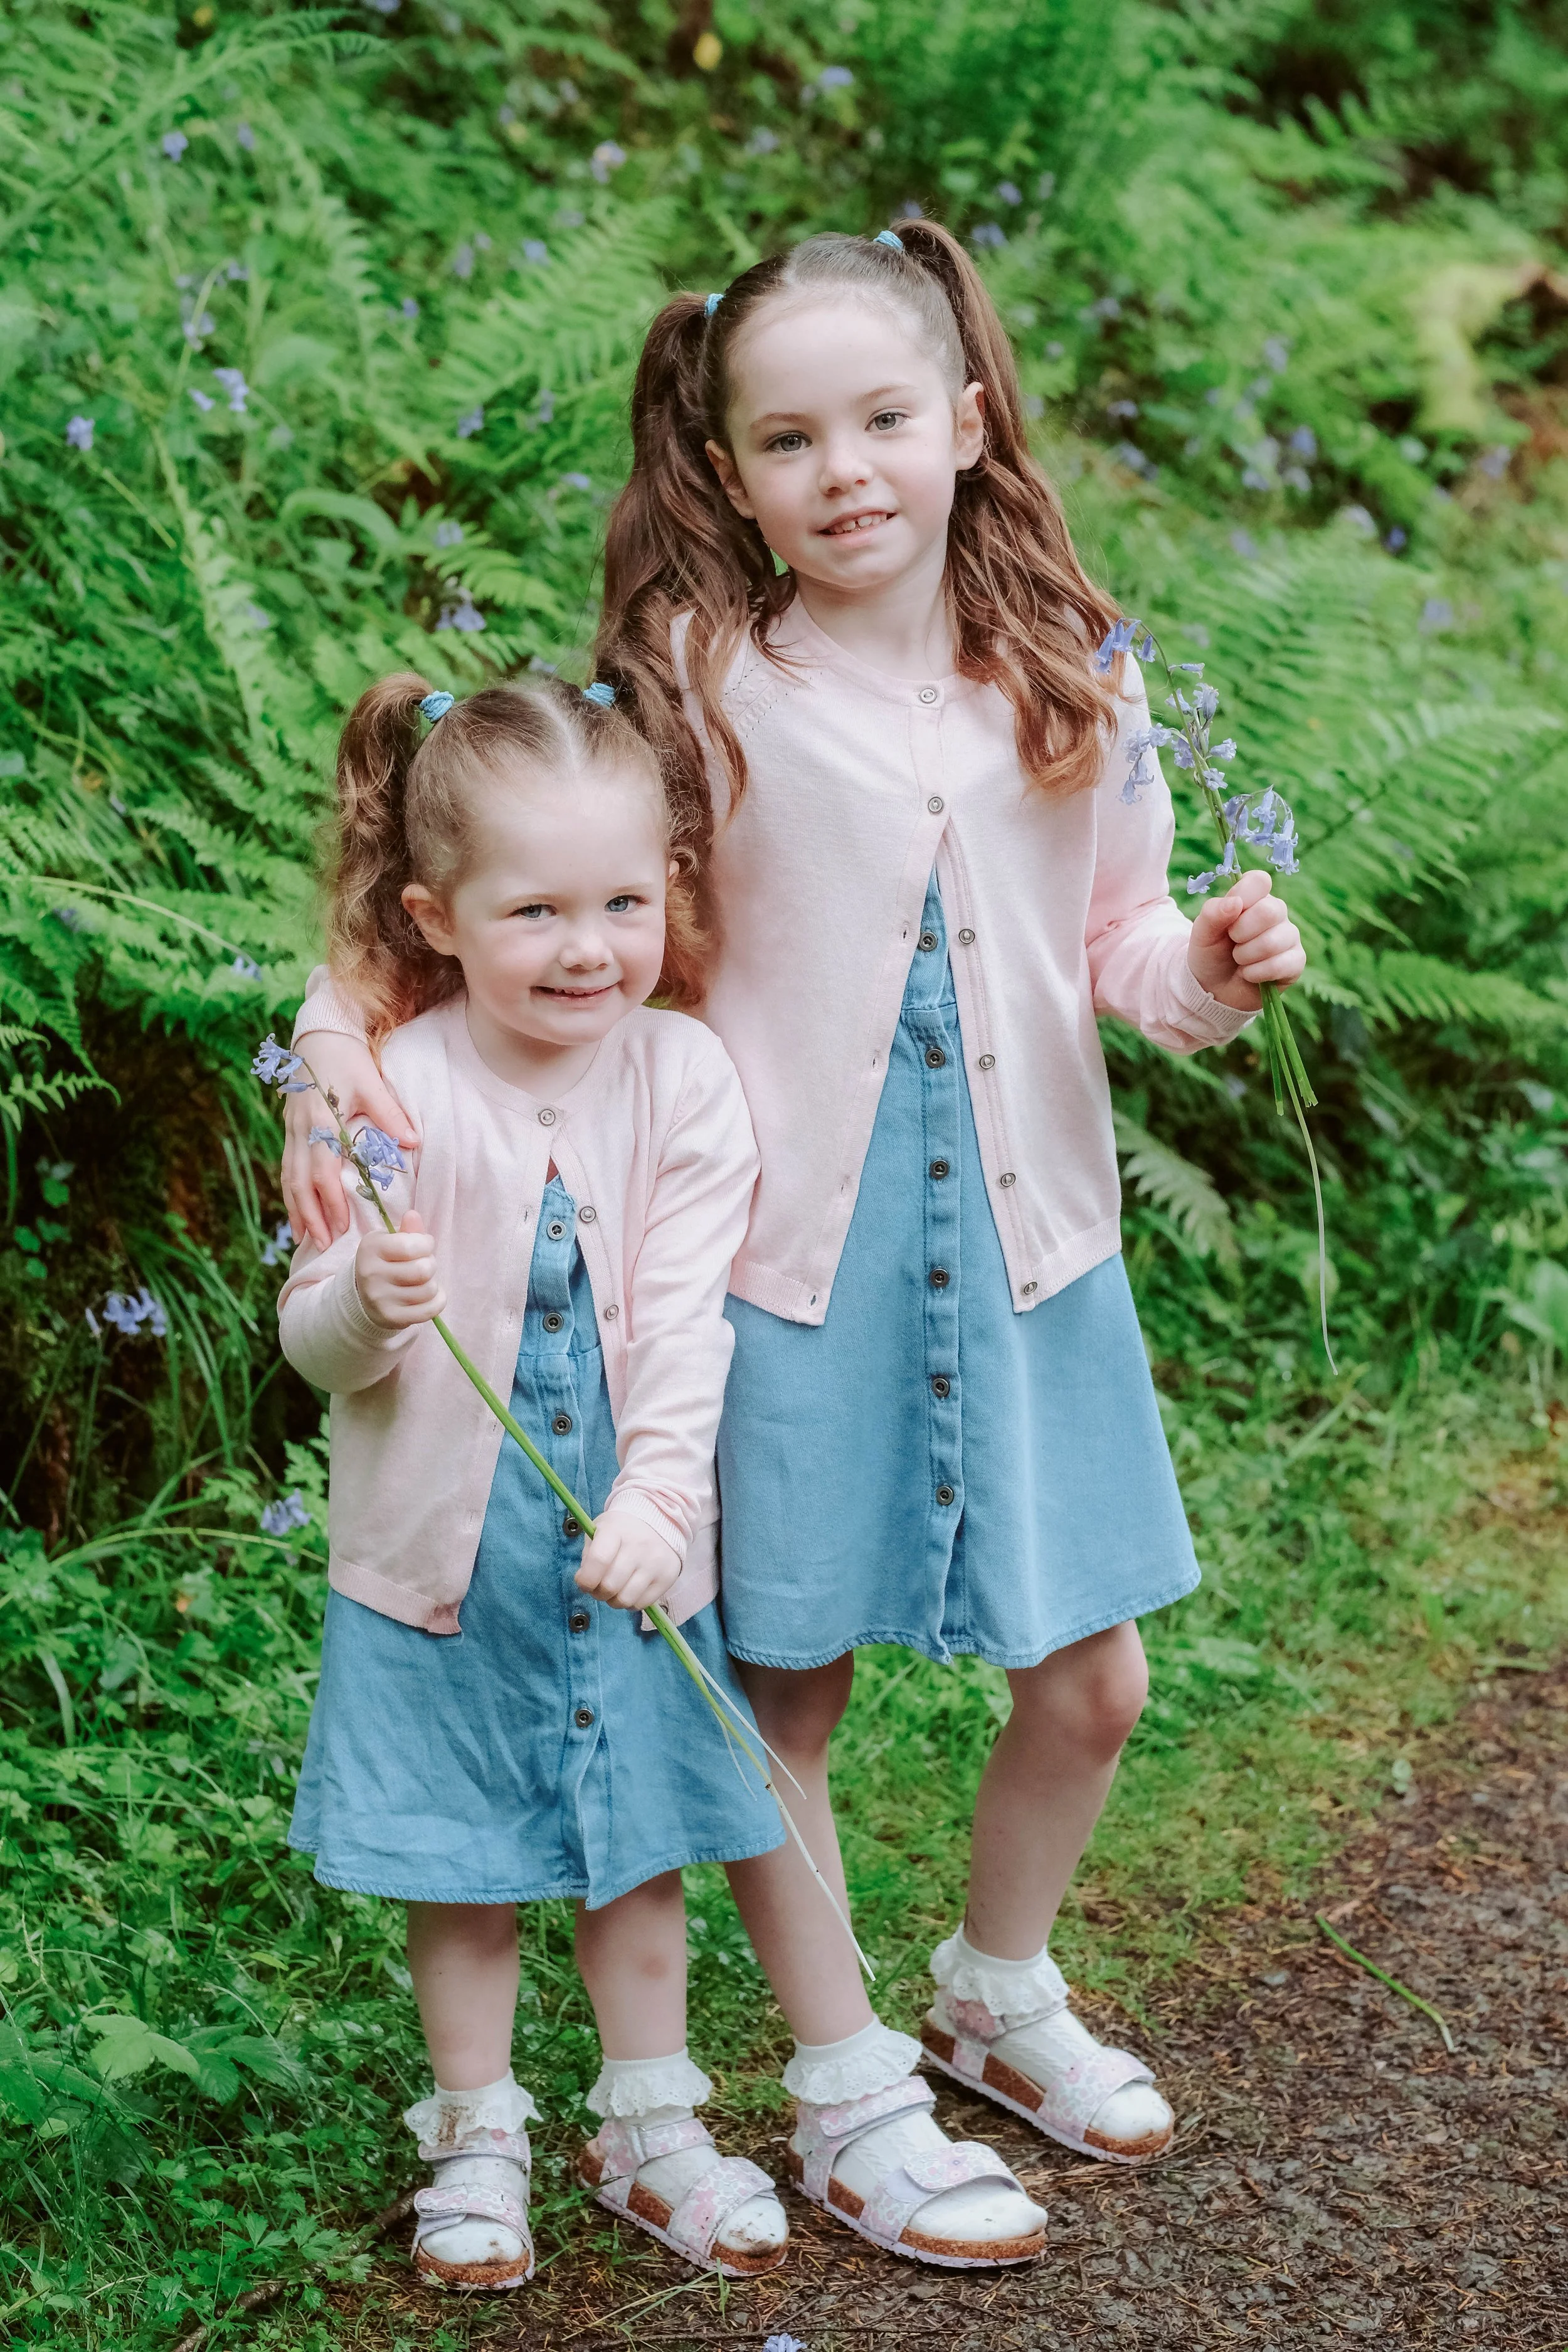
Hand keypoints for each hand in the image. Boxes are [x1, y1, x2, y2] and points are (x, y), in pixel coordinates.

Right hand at [282, 1032, 414, 1250]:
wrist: (318, 1035)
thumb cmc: (347, 1058)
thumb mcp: (371, 1083)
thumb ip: (390, 1115)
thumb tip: (412, 1143)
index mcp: (321, 1121)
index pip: (323, 1171)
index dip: (330, 1202)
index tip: (342, 1227)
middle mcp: (301, 1130)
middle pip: (300, 1182)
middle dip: (310, 1215)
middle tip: (322, 1244)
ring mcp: (292, 1130)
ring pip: (289, 1177)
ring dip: (296, 1208)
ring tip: (304, 1236)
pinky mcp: (290, 1128)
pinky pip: (288, 1166)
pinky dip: (291, 1191)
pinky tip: (297, 1208)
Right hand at [354, 1211, 444, 1330]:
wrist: (363, 1297)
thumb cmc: (384, 1263)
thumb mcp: (389, 1241)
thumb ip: (406, 1230)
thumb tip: (413, 1216)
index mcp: (371, 1248)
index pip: (411, 1245)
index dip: (426, 1244)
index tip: (423, 1246)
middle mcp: (371, 1274)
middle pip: (424, 1269)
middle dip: (430, 1264)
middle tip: (423, 1265)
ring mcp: (380, 1299)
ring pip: (429, 1290)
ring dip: (432, 1284)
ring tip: (422, 1281)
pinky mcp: (392, 1318)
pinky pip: (431, 1310)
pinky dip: (437, 1301)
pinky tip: (428, 1296)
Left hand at [575, 1509, 681, 1613]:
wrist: (659, 1521)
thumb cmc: (621, 1529)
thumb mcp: (599, 1531)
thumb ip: (588, 1556)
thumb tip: (585, 1582)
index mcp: (616, 1530)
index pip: (598, 1560)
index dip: (585, 1579)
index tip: (583, 1581)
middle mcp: (638, 1546)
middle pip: (610, 1585)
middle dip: (597, 1592)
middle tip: (598, 1587)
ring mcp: (655, 1563)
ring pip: (625, 1599)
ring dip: (613, 1600)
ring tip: (614, 1590)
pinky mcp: (666, 1577)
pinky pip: (641, 1604)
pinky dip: (630, 1602)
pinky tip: (629, 1589)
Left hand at [1186, 867, 1304, 1010]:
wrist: (1213, 989)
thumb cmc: (1210, 953)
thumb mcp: (1202, 932)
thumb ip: (1213, 913)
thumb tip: (1236, 902)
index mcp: (1254, 897)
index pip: (1259, 880)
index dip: (1243, 896)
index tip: (1229, 913)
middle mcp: (1276, 913)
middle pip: (1269, 911)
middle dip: (1240, 932)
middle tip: (1232, 942)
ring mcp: (1289, 937)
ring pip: (1272, 942)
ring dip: (1245, 956)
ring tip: (1239, 960)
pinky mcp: (1295, 962)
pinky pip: (1280, 965)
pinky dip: (1255, 973)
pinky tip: (1249, 974)